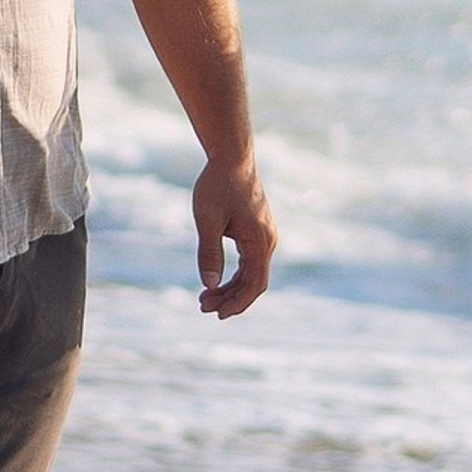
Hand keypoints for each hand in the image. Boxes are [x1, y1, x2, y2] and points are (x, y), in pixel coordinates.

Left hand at [194, 153, 276, 318]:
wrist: (232, 157)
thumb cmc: (217, 185)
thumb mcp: (207, 220)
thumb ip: (209, 253)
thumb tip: (209, 285)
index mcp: (260, 241)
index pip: (255, 284)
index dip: (238, 303)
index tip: (218, 314)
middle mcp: (268, 241)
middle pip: (253, 282)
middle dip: (230, 298)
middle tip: (203, 308)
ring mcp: (264, 237)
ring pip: (251, 273)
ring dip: (230, 288)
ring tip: (205, 299)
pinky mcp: (257, 232)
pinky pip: (249, 262)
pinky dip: (234, 275)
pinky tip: (216, 281)